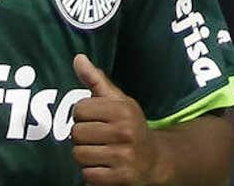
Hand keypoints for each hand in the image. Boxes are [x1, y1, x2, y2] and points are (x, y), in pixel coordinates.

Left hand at [71, 55, 160, 185]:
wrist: (157, 161)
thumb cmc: (131, 127)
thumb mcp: (119, 101)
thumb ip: (96, 80)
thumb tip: (78, 58)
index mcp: (123, 110)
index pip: (79, 110)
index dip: (82, 116)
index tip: (94, 120)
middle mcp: (125, 132)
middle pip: (76, 133)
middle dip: (82, 137)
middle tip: (96, 139)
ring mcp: (124, 157)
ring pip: (79, 155)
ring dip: (85, 156)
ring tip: (100, 153)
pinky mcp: (122, 178)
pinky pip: (88, 175)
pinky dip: (92, 173)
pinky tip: (104, 167)